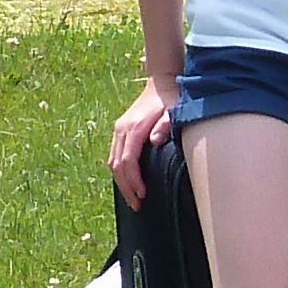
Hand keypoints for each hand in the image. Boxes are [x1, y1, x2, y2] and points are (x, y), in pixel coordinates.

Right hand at [109, 75, 177, 204]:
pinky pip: (115, 156)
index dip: (134, 181)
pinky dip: (120, 172)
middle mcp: (122, 130)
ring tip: (134, 199)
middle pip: (117, 165)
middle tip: (138, 206)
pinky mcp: (121, 131)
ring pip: (113, 162)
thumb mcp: (174, 110)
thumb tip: (154, 141)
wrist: (162, 81)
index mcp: (134, 128)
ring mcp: (119, 130)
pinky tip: (130, 183)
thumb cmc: (172, 99)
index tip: (143, 196)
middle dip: (126, 188)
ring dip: (121, 183)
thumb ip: (165, 125)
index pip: (128, 161)